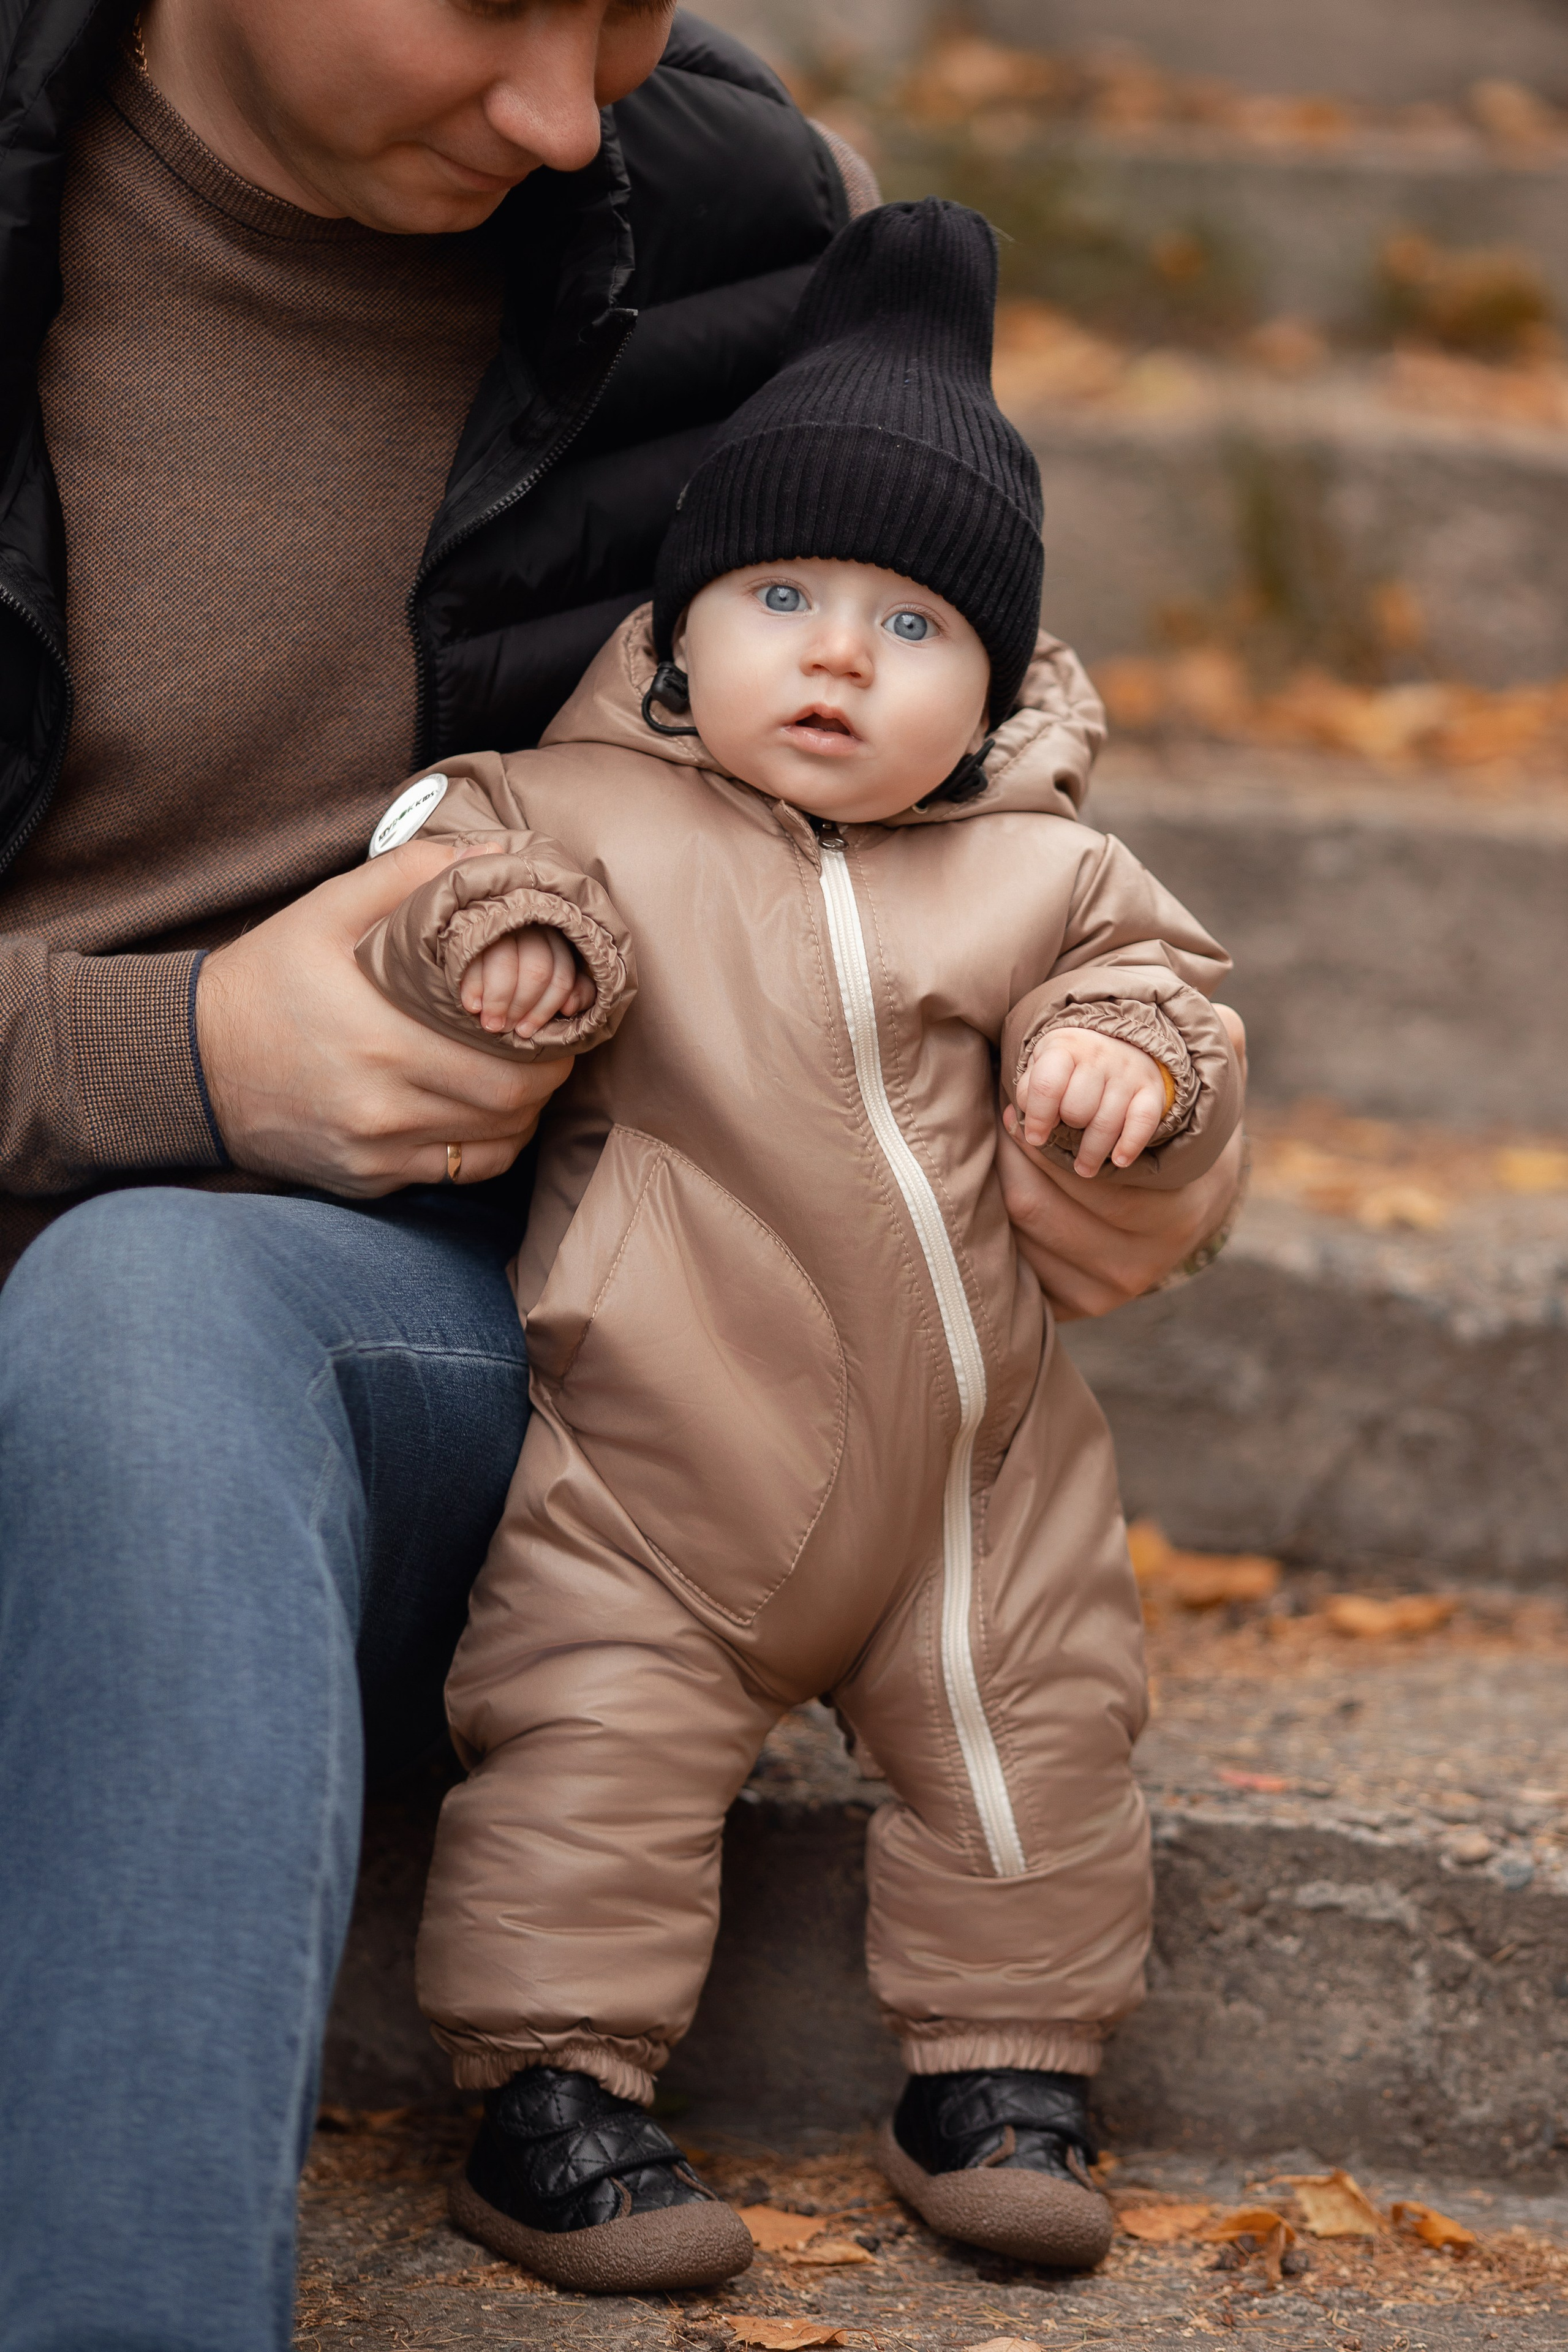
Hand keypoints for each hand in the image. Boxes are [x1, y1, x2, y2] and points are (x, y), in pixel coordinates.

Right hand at [196, 840, 570, 1194]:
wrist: (189, 1062)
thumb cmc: (263, 981)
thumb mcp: (324, 911)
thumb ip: (409, 876)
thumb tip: (489, 853)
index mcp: (382, 1042)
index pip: (513, 1065)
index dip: (551, 1043)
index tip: (555, 1014)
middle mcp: (384, 1108)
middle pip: (513, 1108)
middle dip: (545, 1075)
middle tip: (549, 1042)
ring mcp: (377, 1153)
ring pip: (494, 1147)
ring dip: (522, 1112)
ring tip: (521, 1072)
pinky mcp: (368, 1181)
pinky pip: (457, 1175)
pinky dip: (485, 1144)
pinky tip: (482, 1111)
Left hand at [999, 1004, 1248, 1319]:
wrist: (1193, 1205)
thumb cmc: (1186, 1134)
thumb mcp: (1212, 1088)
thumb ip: (1220, 1046)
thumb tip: (1228, 1021)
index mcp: (1175, 1211)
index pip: (1079, 1175)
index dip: (1035, 1133)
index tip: (1013, 1103)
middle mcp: (1141, 1264)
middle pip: (1037, 1207)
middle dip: (1007, 1158)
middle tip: (993, 1122)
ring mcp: (1107, 1290)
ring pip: (1021, 1238)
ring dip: (992, 1189)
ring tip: (991, 1150)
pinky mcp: (1077, 1306)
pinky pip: (1019, 1270)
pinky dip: (998, 1231)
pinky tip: (995, 1193)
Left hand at [1016, 1026, 1167, 1176]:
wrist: (1124, 1041)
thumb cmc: (1072, 1064)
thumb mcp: (1044, 1066)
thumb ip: (1028, 1092)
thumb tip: (1014, 1118)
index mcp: (1065, 1047)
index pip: (1047, 1086)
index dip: (1037, 1117)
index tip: (1035, 1137)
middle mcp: (1099, 1057)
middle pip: (1077, 1108)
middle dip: (1069, 1127)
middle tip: (1069, 1132)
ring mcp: (1128, 1073)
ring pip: (1107, 1122)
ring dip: (1093, 1152)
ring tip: (1083, 1169)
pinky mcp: (1152, 1089)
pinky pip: (1143, 1122)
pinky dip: (1131, 1144)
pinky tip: (1119, 1160)